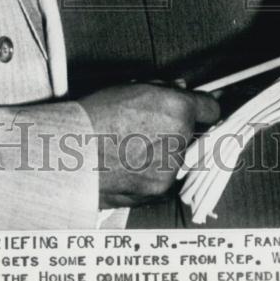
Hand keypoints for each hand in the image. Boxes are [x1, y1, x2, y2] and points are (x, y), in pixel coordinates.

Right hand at [79, 83, 219, 208]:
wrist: (68, 156)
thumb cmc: (92, 118)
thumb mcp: (127, 88)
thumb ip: (161, 88)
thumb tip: (177, 89)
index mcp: (177, 110)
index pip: (211, 109)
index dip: (203, 107)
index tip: (199, 109)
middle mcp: (180, 141)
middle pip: (194, 135)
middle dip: (178, 131)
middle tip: (149, 128)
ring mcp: (171, 170)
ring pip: (178, 159)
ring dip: (164, 154)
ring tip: (131, 148)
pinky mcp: (158, 193)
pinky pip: (164, 179)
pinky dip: (152, 174)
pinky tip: (128, 165)